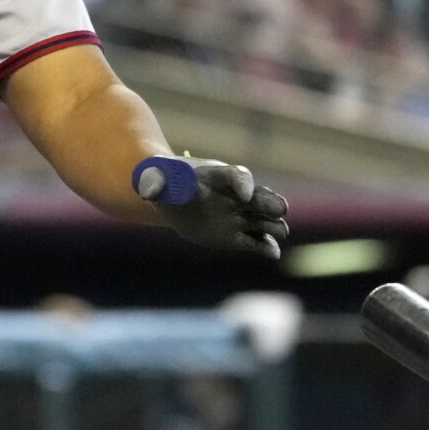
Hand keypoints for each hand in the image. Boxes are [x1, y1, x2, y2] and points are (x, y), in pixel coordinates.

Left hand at [133, 155, 288, 258]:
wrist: (169, 195)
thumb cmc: (164, 181)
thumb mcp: (155, 178)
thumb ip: (154, 182)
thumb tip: (148, 191)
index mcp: (218, 176)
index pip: (237, 176)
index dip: (243, 184)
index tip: (244, 195)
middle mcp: (234, 195)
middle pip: (259, 197)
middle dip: (270, 201)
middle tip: (280, 210)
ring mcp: (238, 215)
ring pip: (262, 220)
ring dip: (273, 225)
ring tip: (280, 232)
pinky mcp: (236, 235)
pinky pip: (254, 242)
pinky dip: (265, 247)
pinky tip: (273, 253)